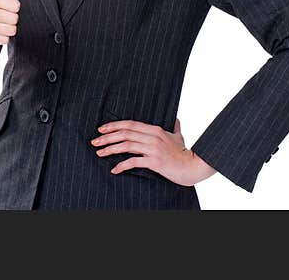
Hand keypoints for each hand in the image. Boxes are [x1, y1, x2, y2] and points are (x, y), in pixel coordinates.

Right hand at [0, 0, 19, 48]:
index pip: (15, 6)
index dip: (16, 7)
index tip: (11, 4)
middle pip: (13, 19)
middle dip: (14, 18)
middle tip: (7, 14)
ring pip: (9, 30)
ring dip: (10, 28)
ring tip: (4, 22)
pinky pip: (4, 40)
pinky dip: (5, 37)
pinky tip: (0, 31)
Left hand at [90, 118, 216, 186]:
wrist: (193, 166)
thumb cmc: (184, 153)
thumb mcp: (179, 136)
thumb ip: (175, 127)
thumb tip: (176, 119)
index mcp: (155, 129)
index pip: (130, 124)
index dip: (114, 125)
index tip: (101, 129)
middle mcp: (153, 137)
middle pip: (125, 133)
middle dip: (107, 137)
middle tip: (95, 141)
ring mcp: (154, 149)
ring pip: (126, 145)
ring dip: (110, 149)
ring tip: (99, 153)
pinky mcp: (155, 162)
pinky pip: (134, 162)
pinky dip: (122, 165)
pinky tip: (114, 169)